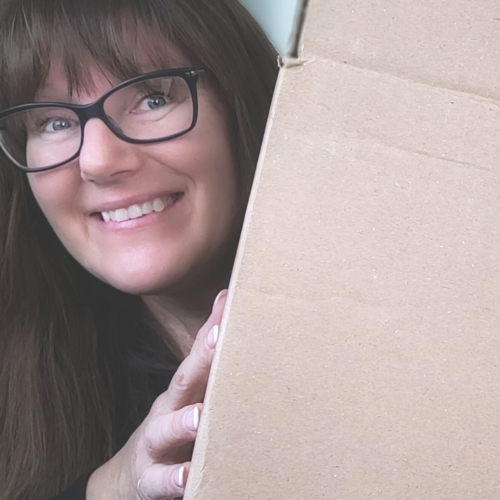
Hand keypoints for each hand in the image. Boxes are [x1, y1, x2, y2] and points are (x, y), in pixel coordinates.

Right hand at [87, 290, 226, 499]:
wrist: (130, 477)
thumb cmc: (174, 430)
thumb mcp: (191, 402)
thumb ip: (213, 380)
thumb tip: (244, 347)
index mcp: (183, 392)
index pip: (198, 355)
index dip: (212, 330)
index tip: (229, 302)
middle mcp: (168, 410)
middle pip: (182, 381)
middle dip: (201, 357)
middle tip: (219, 336)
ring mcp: (155, 444)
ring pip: (164, 430)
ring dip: (182, 422)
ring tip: (198, 417)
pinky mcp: (149, 479)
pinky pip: (159, 481)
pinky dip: (172, 479)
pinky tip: (187, 477)